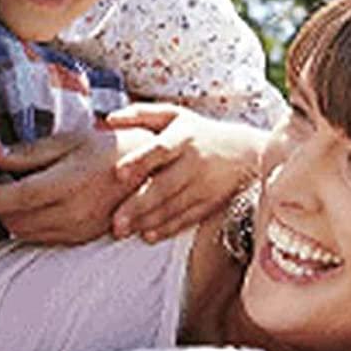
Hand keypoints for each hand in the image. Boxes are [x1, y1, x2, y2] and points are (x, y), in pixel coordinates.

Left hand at [0, 126, 150, 244]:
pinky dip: (33, 227)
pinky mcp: (86, 237)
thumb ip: (31, 153)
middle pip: (19, 220)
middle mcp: (75, 210)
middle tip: (1, 186)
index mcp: (69, 181)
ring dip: (15, 220)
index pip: (18, 197)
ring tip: (20, 197)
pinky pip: (47, 239)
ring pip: (29, 234)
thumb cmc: (107, 149)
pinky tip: (38, 210)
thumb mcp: (70, 141)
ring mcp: (82, 227)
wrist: (148, 171)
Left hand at [107, 103, 266, 242]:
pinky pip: (187, 218)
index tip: (119, 174)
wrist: (245, 152)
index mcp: (183, 136)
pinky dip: (168, 227)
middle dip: (139, 204)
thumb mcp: (173, 115)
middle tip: (115, 222)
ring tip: (123, 231)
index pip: (160, 149)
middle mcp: (195, 161)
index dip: (140, 161)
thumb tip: (105, 120)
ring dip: (148, 220)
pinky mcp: (211, 203)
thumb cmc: (198, 132)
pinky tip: (148, 235)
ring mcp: (204, 185)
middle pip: (164, 185)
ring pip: (173, 206)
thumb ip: (139, 114)